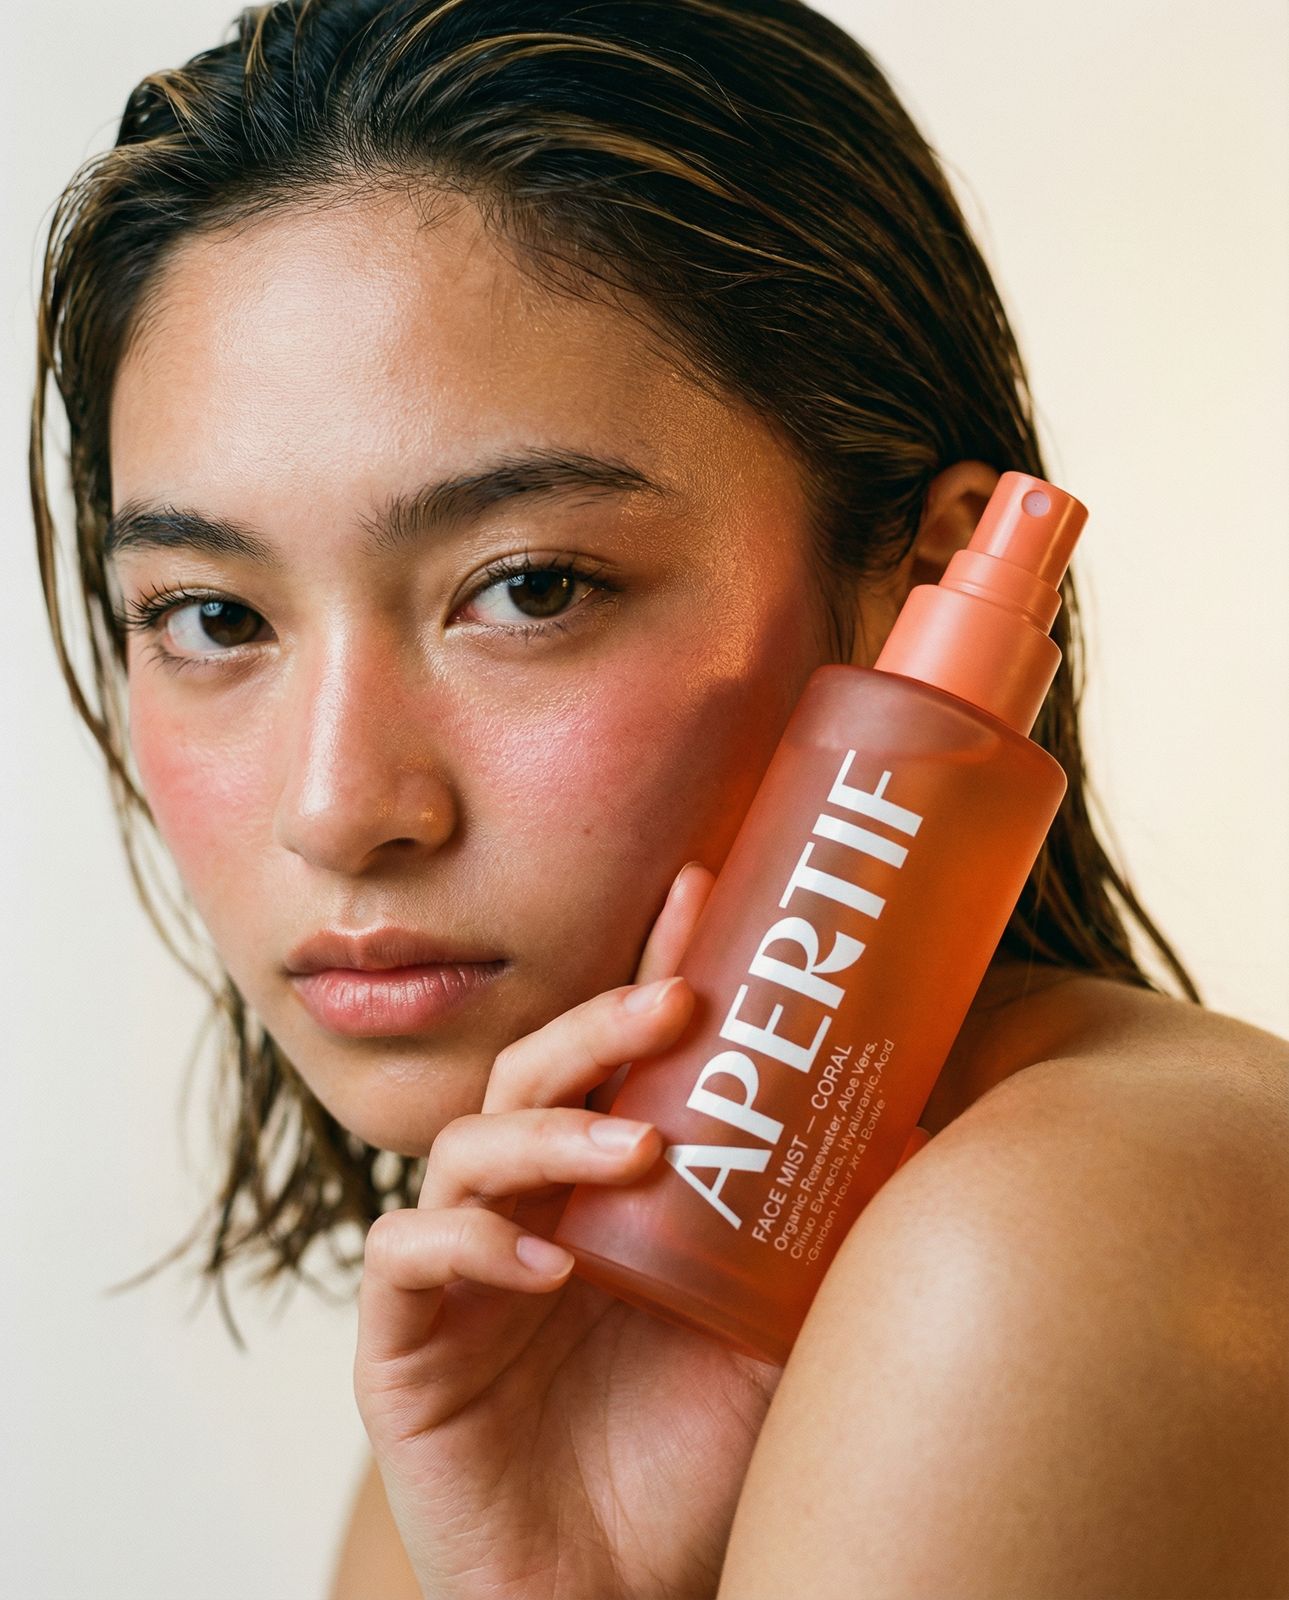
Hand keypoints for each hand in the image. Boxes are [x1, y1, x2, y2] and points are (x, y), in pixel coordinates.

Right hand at [354, 860, 783, 1599]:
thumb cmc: (693, 1463)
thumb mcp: (777, 1330)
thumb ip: (819, 1231)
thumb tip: (916, 1116)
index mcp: (601, 1191)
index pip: (617, 1056)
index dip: (647, 969)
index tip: (698, 891)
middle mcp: (527, 1209)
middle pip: (531, 1074)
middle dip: (598, 1026)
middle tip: (679, 1003)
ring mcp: (459, 1273)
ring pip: (466, 1148)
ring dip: (550, 1131)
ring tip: (637, 1148)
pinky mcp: (404, 1346)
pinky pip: (410, 1260)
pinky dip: (475, 1245)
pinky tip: (552, 1264)